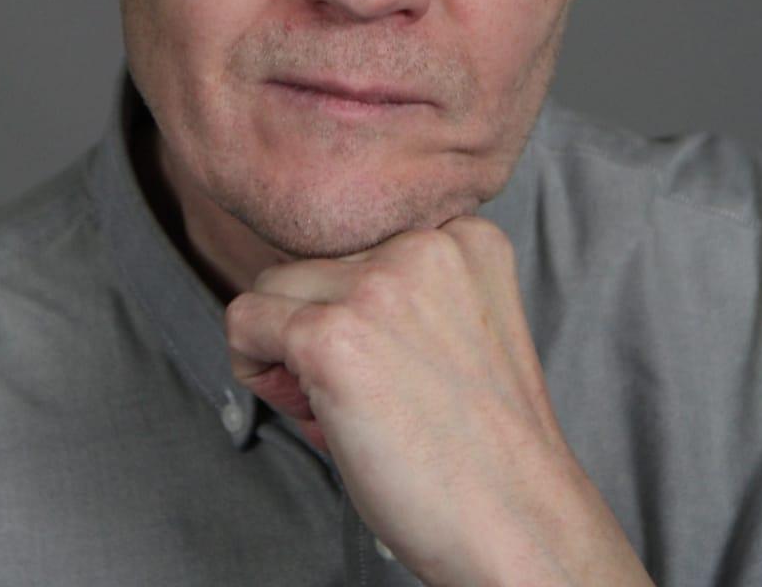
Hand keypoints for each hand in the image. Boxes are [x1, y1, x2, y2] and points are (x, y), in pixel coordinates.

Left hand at [225, 217, 652, 586]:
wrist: (517, 524)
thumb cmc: (484, 448)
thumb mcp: (461, 328)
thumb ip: (405, 288)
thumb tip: (314, 291)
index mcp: (465, 237)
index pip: (362, 242)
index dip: (356, 305)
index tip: (383, 357)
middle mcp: (423, 243)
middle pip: (315, 260)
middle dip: (317, 322)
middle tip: (357, 392)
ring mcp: (376, 285)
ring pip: (272, 286)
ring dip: (285, 345)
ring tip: (339, 402)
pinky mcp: (331, 334)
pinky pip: (244, 322)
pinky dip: (254, 368)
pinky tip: (310, 409)